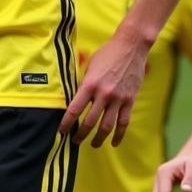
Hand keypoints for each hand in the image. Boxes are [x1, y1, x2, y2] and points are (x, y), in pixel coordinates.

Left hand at [59, 29, 147, 146]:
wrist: (131, 46)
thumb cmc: (107, 53)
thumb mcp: (90, 66)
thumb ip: (84, 83)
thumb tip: (76, 97)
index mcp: (90, 84)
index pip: (74, 109)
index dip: (66, 123)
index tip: (61, 131)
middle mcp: (103, 94)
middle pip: (90, 122)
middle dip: (80, 134)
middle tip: (75, 141)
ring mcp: (118, 99)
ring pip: (107, 126)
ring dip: (98, 139)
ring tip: (93, 145)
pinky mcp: (130, 101)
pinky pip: (124, 123)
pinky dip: (119, 135)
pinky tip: (114, 142)